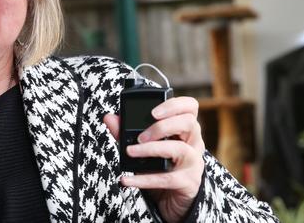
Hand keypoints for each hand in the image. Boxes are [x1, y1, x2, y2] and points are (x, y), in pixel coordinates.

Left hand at [103, 96, 204, 222]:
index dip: (174, 105)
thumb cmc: (160, 167)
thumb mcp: (143, 147)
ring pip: (179, 148)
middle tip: (140, 136)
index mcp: (184, 129)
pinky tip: (127, 179)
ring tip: (131, 151)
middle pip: (189, 123)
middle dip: (162, 126)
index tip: (153, 112)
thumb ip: (126, 132)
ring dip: (152, 149)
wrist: (172, 199)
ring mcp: (193, 162)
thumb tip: (109, 118)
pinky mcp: (188, 182)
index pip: (190, 107)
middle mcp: (194, 142)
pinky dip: (144, 179)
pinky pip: (167, 179)